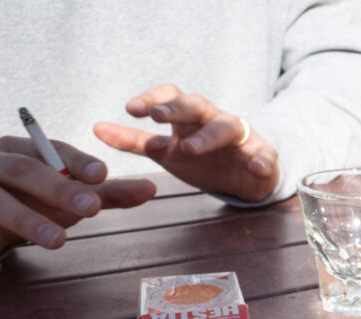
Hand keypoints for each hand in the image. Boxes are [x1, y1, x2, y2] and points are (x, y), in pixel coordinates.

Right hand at [0, 137, 156, 279]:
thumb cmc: (15, 205)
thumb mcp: (57, 201)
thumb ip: (101, 195)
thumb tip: (151, 189)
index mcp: (14, 151)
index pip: (47, 150)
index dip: (75, 160)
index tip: (103, 174)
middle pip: (21, 169)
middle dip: (57, 187)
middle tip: (93, 208)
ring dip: (23, 218)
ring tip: (58, 242)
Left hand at [94, 84, 279, 202]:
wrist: (244, 178)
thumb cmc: (203, 158)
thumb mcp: (166, 152)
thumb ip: (133, 142)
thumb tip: (95, 128)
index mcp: (188, 118)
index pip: (170, 97)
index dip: (152, 99)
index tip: (131, 110)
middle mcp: (213, 120)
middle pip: (196, 104)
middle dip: (177, 108)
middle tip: (156, 116)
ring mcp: (239, 137)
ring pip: (227, 126)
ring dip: (209, 136)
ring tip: (191, 149)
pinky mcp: (262, 156)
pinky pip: (265, 156)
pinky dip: (262, 161)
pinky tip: (256, 168)